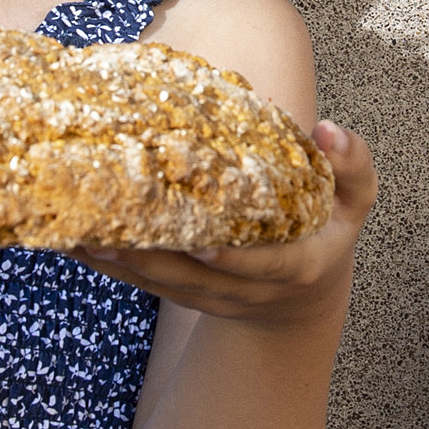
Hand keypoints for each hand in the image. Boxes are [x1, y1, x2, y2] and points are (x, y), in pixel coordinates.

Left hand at [75, 122, 376, 326]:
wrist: (300, 299)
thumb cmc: (328, 232)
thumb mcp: (355, 202)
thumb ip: (351, 166)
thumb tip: (327, 129)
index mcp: (296, 266)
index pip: (263, 265)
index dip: (231, 257)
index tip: (202, 239)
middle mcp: (248, 290)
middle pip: (194, 278)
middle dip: (151, 258)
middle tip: (110, 229)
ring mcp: (212, 298)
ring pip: (159, 284)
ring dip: (117, 262)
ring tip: (76, 230)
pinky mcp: (183, 296)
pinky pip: (141, 283)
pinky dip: (108, 264)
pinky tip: (73, 239)